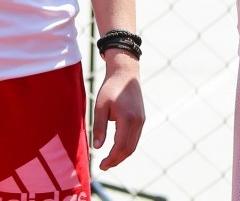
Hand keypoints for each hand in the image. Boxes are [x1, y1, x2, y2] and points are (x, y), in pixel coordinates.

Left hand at [91, 51, 144, 169]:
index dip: (111, 159)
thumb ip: (99, 127)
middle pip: (129, 149)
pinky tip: (116, 148)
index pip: (120, 147)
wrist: (126, 73)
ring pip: (133, 145)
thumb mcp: (100, 106)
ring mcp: (141, 120)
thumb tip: (98, 147)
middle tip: (103, 166)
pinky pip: (135, 138)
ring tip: (109, 160)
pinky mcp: (141, 118)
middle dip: (116, 160)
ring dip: (122, 155)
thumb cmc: (111, 88)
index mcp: (128, 119)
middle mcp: (138, 122)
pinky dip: (126, 146)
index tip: (100, 166)